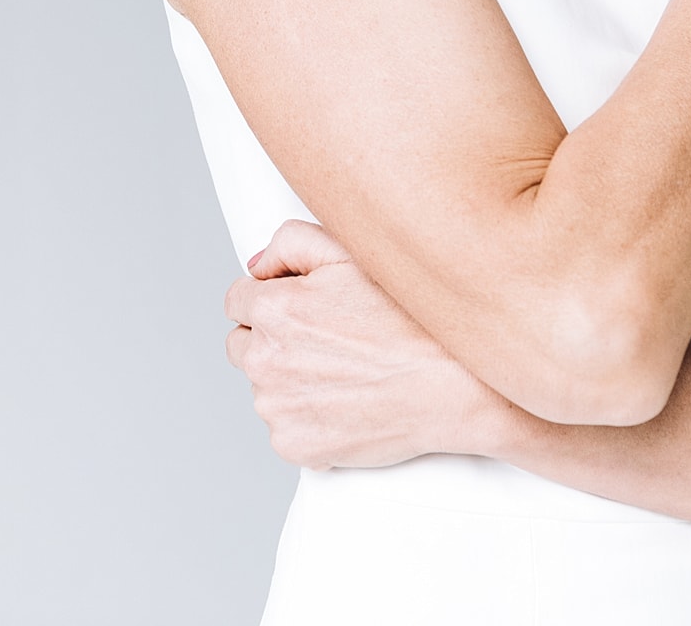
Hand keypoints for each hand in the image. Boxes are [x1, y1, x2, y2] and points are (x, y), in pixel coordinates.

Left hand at [223, 220, 512, 469]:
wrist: (454, 386)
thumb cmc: (410, 319)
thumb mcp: (351, 253)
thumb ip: (291, 243)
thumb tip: (257, 264)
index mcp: (272, 309)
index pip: (237, 301)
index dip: (269, 299)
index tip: (299, 311)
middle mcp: (264, 360)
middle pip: (243, 346)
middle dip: (272, 341)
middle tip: (325, 343)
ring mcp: (278, 408)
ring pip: (266, 389)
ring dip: (291, 382)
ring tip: (345, 374)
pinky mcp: (295, 446)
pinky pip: (286, 427)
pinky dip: (308, 419)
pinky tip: (347, 403)